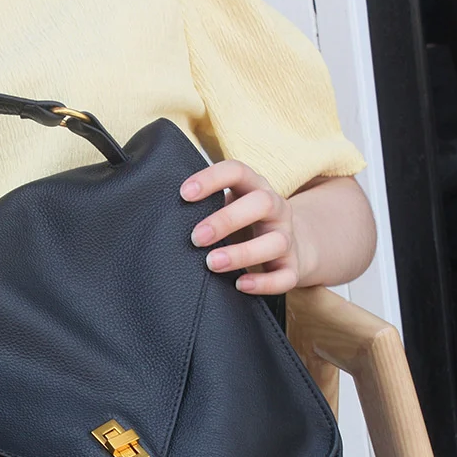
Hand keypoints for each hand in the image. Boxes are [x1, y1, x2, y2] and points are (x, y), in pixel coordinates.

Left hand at [180, 159, 317, 294]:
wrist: (289, 246)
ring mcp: (287, 238)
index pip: (237, 172)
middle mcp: (276, 209)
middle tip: (196, 237)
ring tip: (212, 263)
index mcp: (255, 188)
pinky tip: (240, 285)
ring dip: (242, 253)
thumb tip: (164, 217)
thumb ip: (204, 208)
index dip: (212, 179)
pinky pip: (285, 277)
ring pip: (276, 242)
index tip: (184, 194)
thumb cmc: (245, 224)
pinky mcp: (292, 267)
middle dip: (227, 219)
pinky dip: (263, 283)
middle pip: (262, 203)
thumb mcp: (229, 207)